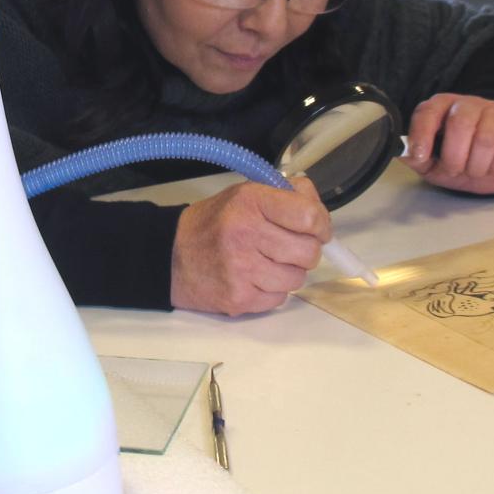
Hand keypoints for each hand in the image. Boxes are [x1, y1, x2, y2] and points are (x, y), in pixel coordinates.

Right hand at [170, 177, 331, 314]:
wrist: (171, 255)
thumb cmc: (216, 222)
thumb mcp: (247, 194)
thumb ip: (288, 195)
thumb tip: (321, 217)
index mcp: (250, 201)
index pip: (309, 217)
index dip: (321, 225)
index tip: (316, 229)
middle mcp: (245, 233)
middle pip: (309, 252)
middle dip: (305, 251)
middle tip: (288, 247)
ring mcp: (241, 269)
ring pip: (297, 279)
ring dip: (288, 272)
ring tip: (266, 262)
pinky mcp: (239, 298)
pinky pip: (280, 299)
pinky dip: (273, 290)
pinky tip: (254, 278)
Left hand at [401, 94, 493, 194]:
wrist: (492, 166)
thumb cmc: (458, 160)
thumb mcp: (432, 162)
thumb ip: (417, 157)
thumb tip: (404, 152)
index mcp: (441, 107)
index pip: (428, 112)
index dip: (422, 134)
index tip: (421, 156)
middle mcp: (468, 103)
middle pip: (460, 123)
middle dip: (455, 157)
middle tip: (454, 170)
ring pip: (486, 138)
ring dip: (477, 166)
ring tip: (473, 171)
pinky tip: (493, 166)